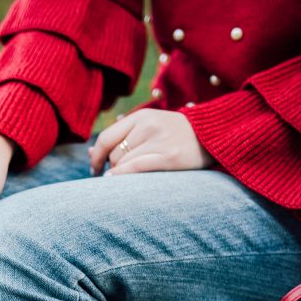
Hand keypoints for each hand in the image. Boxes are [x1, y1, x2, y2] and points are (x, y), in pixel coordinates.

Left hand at [88, 109, 213, 176]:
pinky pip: (135, 168)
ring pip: (123, 162)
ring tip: (121, 183)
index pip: (106, 137)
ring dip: (118, 175)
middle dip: (110, 168)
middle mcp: (148, 125)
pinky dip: (121, 176)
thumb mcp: (148, 129)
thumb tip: (89, 153)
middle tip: (112, 178)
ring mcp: (159, 140)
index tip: (94, 169)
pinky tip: (115, 181)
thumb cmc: (176, 137)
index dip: (95, 156)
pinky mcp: (169, 157)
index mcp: (141, 116)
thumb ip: (121, 138)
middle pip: (113, 153)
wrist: (212, 136)